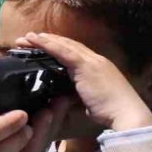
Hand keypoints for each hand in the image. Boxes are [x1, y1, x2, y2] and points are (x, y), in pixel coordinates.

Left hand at [19, 32, 151, 131]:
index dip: (58, 47)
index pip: (74, 52)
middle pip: (67, 45)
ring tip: (26, 38)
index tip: (42, 46)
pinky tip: (36, 41)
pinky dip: (49, 45)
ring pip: (63, 46)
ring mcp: (91, 61)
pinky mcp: (86, 66)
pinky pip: (63, 52)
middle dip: (48, 41)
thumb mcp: (90, 101)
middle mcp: (95, 60)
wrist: (126, 113)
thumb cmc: (110, 112)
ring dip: (43, 40)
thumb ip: (78, 95)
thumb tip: (64, 98)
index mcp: (97, 67)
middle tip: (28, 38)